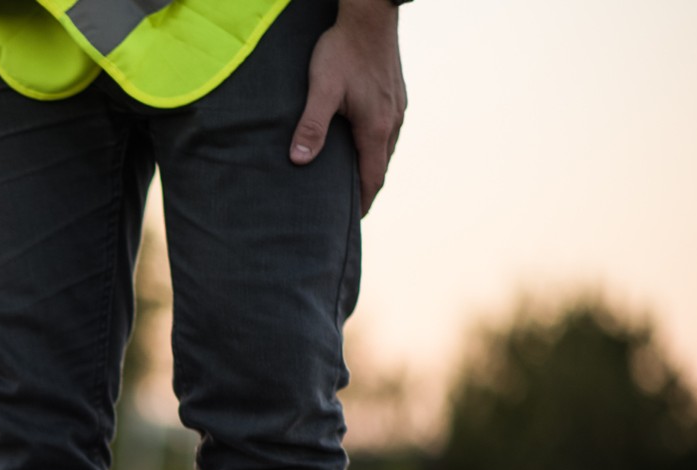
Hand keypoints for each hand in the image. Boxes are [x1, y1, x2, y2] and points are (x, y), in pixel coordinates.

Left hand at [290, 0, 405, 216]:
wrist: (370, 16)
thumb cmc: (343, 51)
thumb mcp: (322, 90)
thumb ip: (311, 127)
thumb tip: (299, 161)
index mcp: (376, 128)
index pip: (372, 178)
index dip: (362, 202)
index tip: (351, 222)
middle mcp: (392, 122)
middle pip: (380, 167)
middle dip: (365, 188)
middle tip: (346, 209)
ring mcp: (397, 107)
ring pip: (385, 149)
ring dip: (370, 167)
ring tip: (350, 182)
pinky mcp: (395, 95)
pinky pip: (387, 131)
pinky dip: (374, 147)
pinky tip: (358, 145)